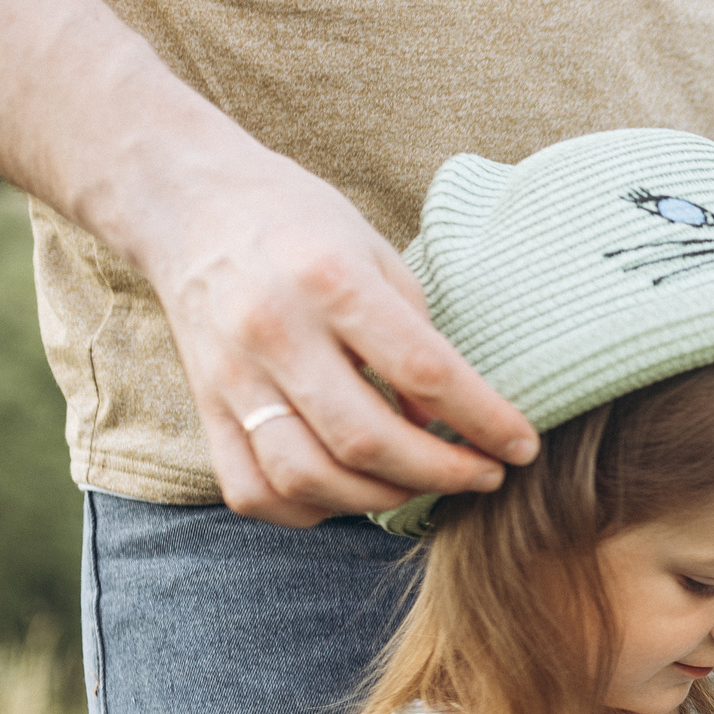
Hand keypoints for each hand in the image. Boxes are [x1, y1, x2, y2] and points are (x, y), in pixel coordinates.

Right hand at [135, 146, 538, 527]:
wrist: (189, 204)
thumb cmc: (300, 225)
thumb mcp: (377, 254)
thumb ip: (414, 338)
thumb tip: (440, 424)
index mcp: (331, 281)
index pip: (425, 373)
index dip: (485, 421)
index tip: (523, 447)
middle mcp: (275, 332)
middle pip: (366, 439)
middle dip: (441, 473)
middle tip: (485, 476)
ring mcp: (230, 376)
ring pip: (307, 478)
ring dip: (379, 499)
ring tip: (421, 485)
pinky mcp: (203, 408)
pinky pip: (254, 491)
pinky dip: (309, 509)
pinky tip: (347, 490)